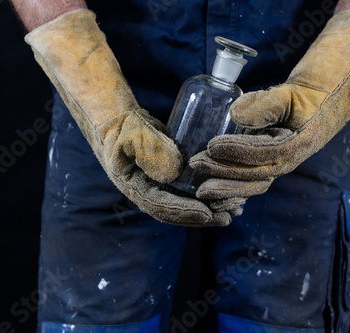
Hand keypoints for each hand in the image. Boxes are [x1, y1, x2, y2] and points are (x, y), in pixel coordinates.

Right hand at [25, 9, 230, 225]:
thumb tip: (175, 171)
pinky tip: (224, 188)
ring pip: (186, 200)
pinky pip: (188, 187)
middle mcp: (147, 191)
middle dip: (205, 214)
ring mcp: (157, 183)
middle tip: (232, 213)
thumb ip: (150, 149)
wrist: (114, 115)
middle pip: (179, 210)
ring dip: (210, 205)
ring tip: (236, 207)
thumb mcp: (130, 132)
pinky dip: (205, 190)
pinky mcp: (167, 172)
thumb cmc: (119, 122)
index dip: (186, 212)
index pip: (161, 207)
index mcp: (134, 187)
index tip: (210, 213)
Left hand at [190, 10, 349, 201]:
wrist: (324, 103)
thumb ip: (266, 103)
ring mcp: (279, 166)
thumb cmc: (308, 96)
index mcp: (298, 145)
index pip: (264, 154)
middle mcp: (289, 161)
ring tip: (199, 188)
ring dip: (226, 188)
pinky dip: (233, 191)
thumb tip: (235, 113)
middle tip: (196, 164)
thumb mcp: (290, 93)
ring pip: (252, 184)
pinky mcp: (270, 166)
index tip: (211, 145)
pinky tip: (214, 194)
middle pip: (254, 175)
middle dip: (223, 173)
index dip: (237, 152)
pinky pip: (251, 183)